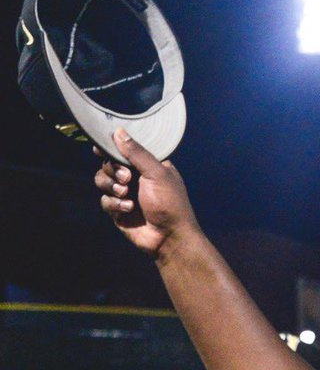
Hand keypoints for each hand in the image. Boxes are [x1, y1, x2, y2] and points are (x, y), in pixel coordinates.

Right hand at [94, 128, 197, 257]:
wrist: (170, 237)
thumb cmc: (170, 202)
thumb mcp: (156, 173)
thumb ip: (136, 153)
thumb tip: (118, 132)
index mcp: (147, 166)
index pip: (123, 150)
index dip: (110, 148)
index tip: (99, 147)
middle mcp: (135, 178)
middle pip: (108, 164)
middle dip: (113, 170)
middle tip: (127, 178)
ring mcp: (125, 194)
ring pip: (102, 181)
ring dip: (111, 186)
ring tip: (125, 193)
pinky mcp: (118, 211)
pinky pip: (104, 201)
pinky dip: (114, 204)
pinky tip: (128, 209)